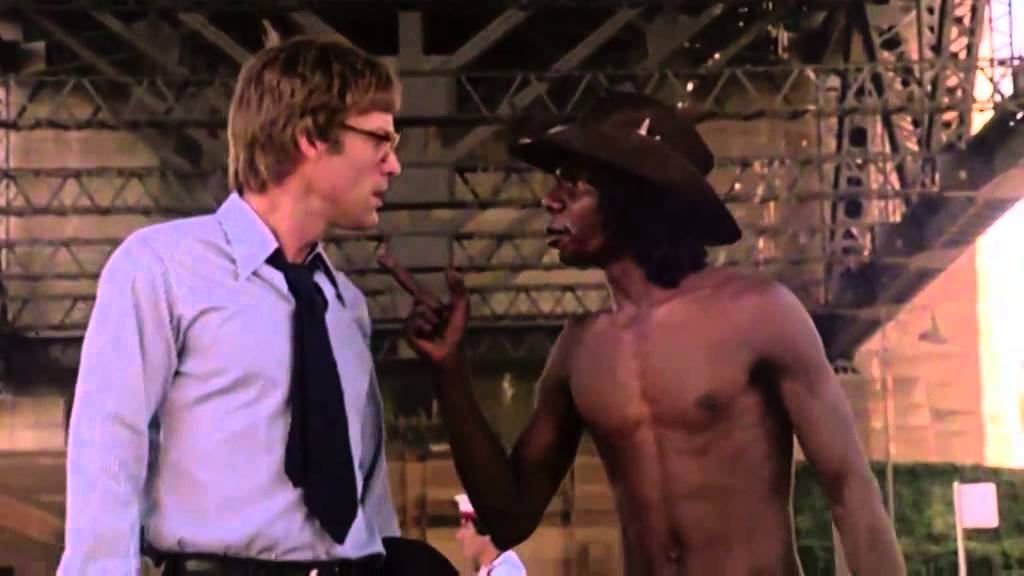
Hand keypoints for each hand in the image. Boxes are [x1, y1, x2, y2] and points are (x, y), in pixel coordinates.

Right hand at [376, 246, 468, 366]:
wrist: (450, 353)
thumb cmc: (455, 330)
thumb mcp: (461, 306)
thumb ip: (458, 289)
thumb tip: (451, 269)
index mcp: (426, 298)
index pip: (409, 281)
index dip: (396, 268)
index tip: (381, 256)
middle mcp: (416, 305)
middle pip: (408, 285)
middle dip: (395, 269)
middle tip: (405, 280)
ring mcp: (410, 318)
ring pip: (420, 308)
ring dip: (433, 318)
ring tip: (437, 328)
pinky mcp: (407, 331)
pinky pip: (417, 322)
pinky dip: (427, 328)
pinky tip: (429, 336)